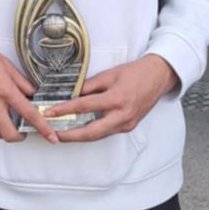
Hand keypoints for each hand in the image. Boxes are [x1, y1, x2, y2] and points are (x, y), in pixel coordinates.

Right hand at [0, 24, 58, 143]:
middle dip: (19, 137)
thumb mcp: (5, 64)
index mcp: (5, 90)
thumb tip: (32, 92)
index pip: (29, 114)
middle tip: (22, 130)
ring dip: (4, 130)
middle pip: (9, 133)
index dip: (42, 128)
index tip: (50, 137)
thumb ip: (21, 81)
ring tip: (6, 118)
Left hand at [44, 55, 177, 142]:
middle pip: (91, 132)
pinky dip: (92, 132)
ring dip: (79, 136)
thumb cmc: (135, 73)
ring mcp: (126, 124)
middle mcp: (122, 115)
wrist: (159, 77)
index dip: (64, 110)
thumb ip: (89, 85)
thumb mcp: (110, 74)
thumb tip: (70, 94)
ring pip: (98, 135)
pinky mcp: (128, 126)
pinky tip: (80, 131)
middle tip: (53, 135)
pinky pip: (106, 132)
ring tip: (62, 135)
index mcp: (116, 99)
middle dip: (70, 136)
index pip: (84, 106)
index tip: (49, 112)